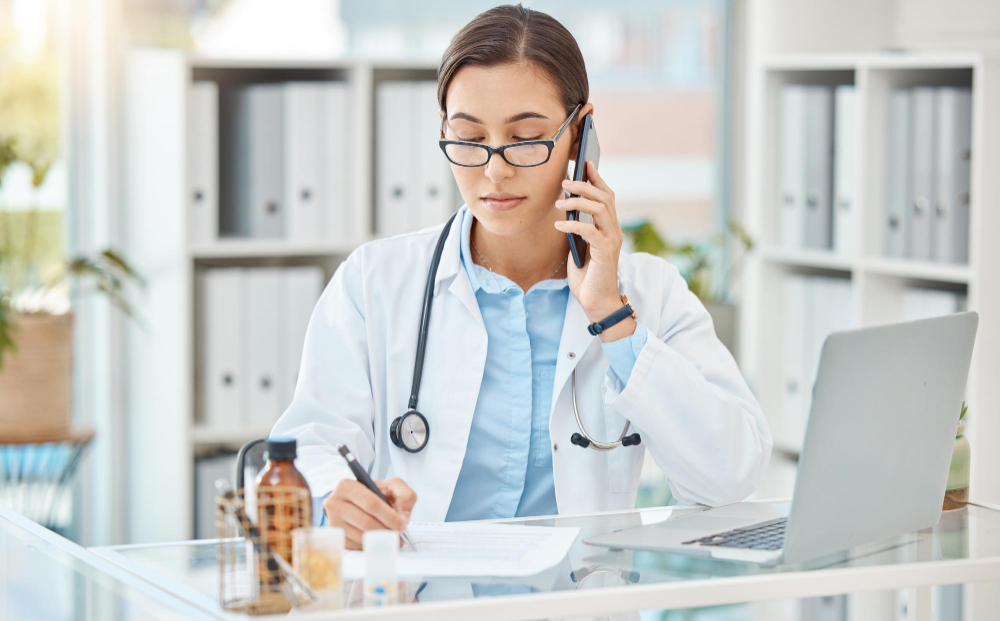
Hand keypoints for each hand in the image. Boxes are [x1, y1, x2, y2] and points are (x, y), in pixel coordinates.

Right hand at [323, 477, 416, 549]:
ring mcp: (333, 521)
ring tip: (392, 538)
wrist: (356, 503)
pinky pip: (357, 546)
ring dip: (381, 540)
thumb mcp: (392, 486)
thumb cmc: (374, 494)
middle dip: (387, 530)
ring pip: (362, 536)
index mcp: (346, 486)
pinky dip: (371, 545)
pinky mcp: (336, 537)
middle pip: (366, 522)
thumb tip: (404, 517)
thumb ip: (405, 496)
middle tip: (400, 535)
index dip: (389, 516)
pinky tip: (378, 540)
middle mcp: (334, 503)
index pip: (371, 503)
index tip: (402, 525)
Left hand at [554, 161, 634, 339]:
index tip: (584, 163)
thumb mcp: (579, 248)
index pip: (607, 196)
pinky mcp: (606, 252)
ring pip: (600, 209)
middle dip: (585, 185)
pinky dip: (573, 224)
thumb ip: (577, 230)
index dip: (597, 178)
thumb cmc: (587, 277)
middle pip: (604, 197)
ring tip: (559, 201)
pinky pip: (590, 231)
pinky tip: (559, 224)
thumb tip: (565, 210)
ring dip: (578, 201)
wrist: (597, 303)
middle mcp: (614, 231)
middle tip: (564, 181)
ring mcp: (612, 241)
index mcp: (609, 228)